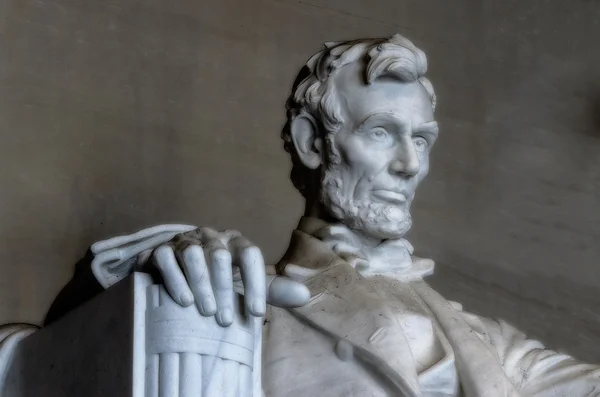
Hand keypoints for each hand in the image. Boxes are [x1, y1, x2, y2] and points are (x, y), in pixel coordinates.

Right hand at [150, 227, 309, 325]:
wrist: (175, 271)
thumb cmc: (218, 280)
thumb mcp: (245, 285)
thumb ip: (272, 291)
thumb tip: (306, 297)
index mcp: (235, 242)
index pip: (250, 254)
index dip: (255, 283)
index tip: (255, 313)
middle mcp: (211, 237)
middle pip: (221, 256)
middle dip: (226, 289)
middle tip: (226, 320)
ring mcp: (185, 241)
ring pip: (194, 254)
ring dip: (201, 284)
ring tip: (206, 311)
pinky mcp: (160, 250)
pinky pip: (167, 259)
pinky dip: (175, 279)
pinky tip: (184, 301)